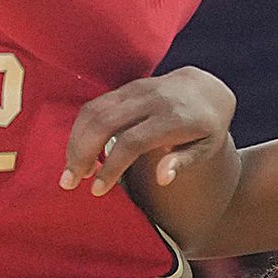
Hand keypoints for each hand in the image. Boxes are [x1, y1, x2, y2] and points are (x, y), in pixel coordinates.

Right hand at [60, 67, 237, 195]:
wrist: (205, 88)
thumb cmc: (207, 126)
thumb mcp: (207, 147)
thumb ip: (184, 161)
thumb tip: (162, 179)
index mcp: (174, 118)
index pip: (133, 141)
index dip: (112, 167)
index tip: (98, 190)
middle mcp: (152, 100)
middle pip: (105, 123)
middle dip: (82, 153)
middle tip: (69, 182)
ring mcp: (136, 90)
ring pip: (94, 111)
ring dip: (76, 141)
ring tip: (71, 170)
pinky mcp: (125, 87)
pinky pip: (95, 104)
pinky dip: (81, 128)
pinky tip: (78, 150)